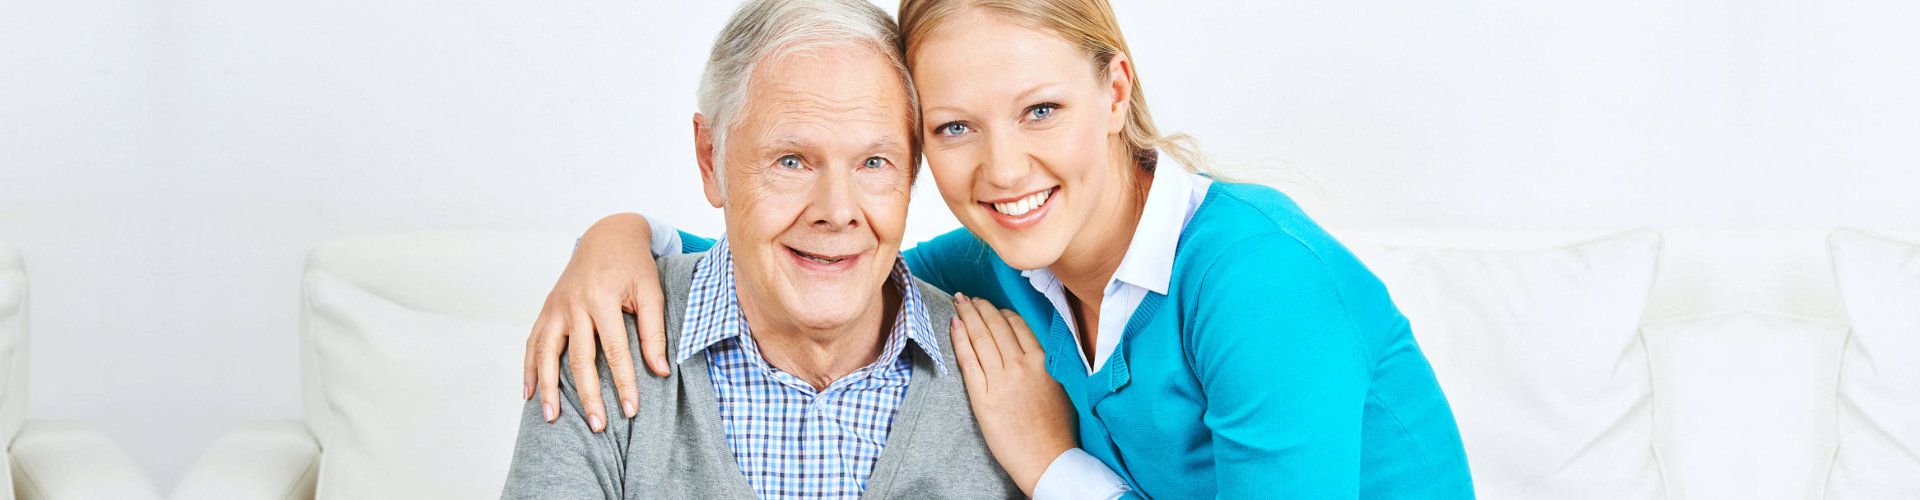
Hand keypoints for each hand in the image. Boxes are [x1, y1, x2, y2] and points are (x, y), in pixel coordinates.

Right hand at [523, 213, 669, 432]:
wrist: (607, 235)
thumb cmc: (633, 265)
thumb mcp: (651, 292)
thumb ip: (653, 332)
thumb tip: (660, 371)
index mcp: (602, 298)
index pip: (615, 352)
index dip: (624, 383)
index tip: (630, 410)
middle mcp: (574, 303)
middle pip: (579, 359)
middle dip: (588, 395)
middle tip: (598, 425)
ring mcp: (556, 306)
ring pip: (547, 353)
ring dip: (548, 387)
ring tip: (552, 417)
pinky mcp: (547, 308)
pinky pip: (533, 342)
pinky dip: (530, 368)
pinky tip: (529, 392)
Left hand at [949, 293, 1076, 495]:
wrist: (1045, 458)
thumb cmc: (1055, 427)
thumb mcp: (1058, 385)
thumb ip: (1044, 361)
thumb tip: (1028, 344)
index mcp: (1042, 361)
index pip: (1017, 324)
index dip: (1000, 312)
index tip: (991, 307)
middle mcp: (1021, 366)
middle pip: (996, 326)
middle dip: (980, 307)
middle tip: (967, 297)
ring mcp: (1001, 381)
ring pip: (980, 338)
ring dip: (967, 315)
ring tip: (958, 303)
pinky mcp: (983, 397)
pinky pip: (968, 360)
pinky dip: (959, 339)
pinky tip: (954, 325)